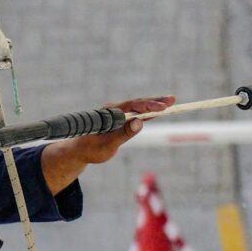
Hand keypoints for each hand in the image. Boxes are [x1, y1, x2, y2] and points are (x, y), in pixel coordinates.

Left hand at [41, 95, 174, 193]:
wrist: (78, 150)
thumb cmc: (91, 149)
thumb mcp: (107, 145)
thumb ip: (123, 134)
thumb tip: (140, 122)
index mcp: (109, 113)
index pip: (131, 106)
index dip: (147, 106)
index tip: (161, 107)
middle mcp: (113, 110)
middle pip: (137, 103)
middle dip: (155, 101)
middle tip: (172, 100)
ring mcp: (116, 114)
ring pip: (138, 107)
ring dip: (154, 105)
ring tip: (171, 102)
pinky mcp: (119, 119)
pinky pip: (136, 114)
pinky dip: (148, 112)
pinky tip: (159, 111)